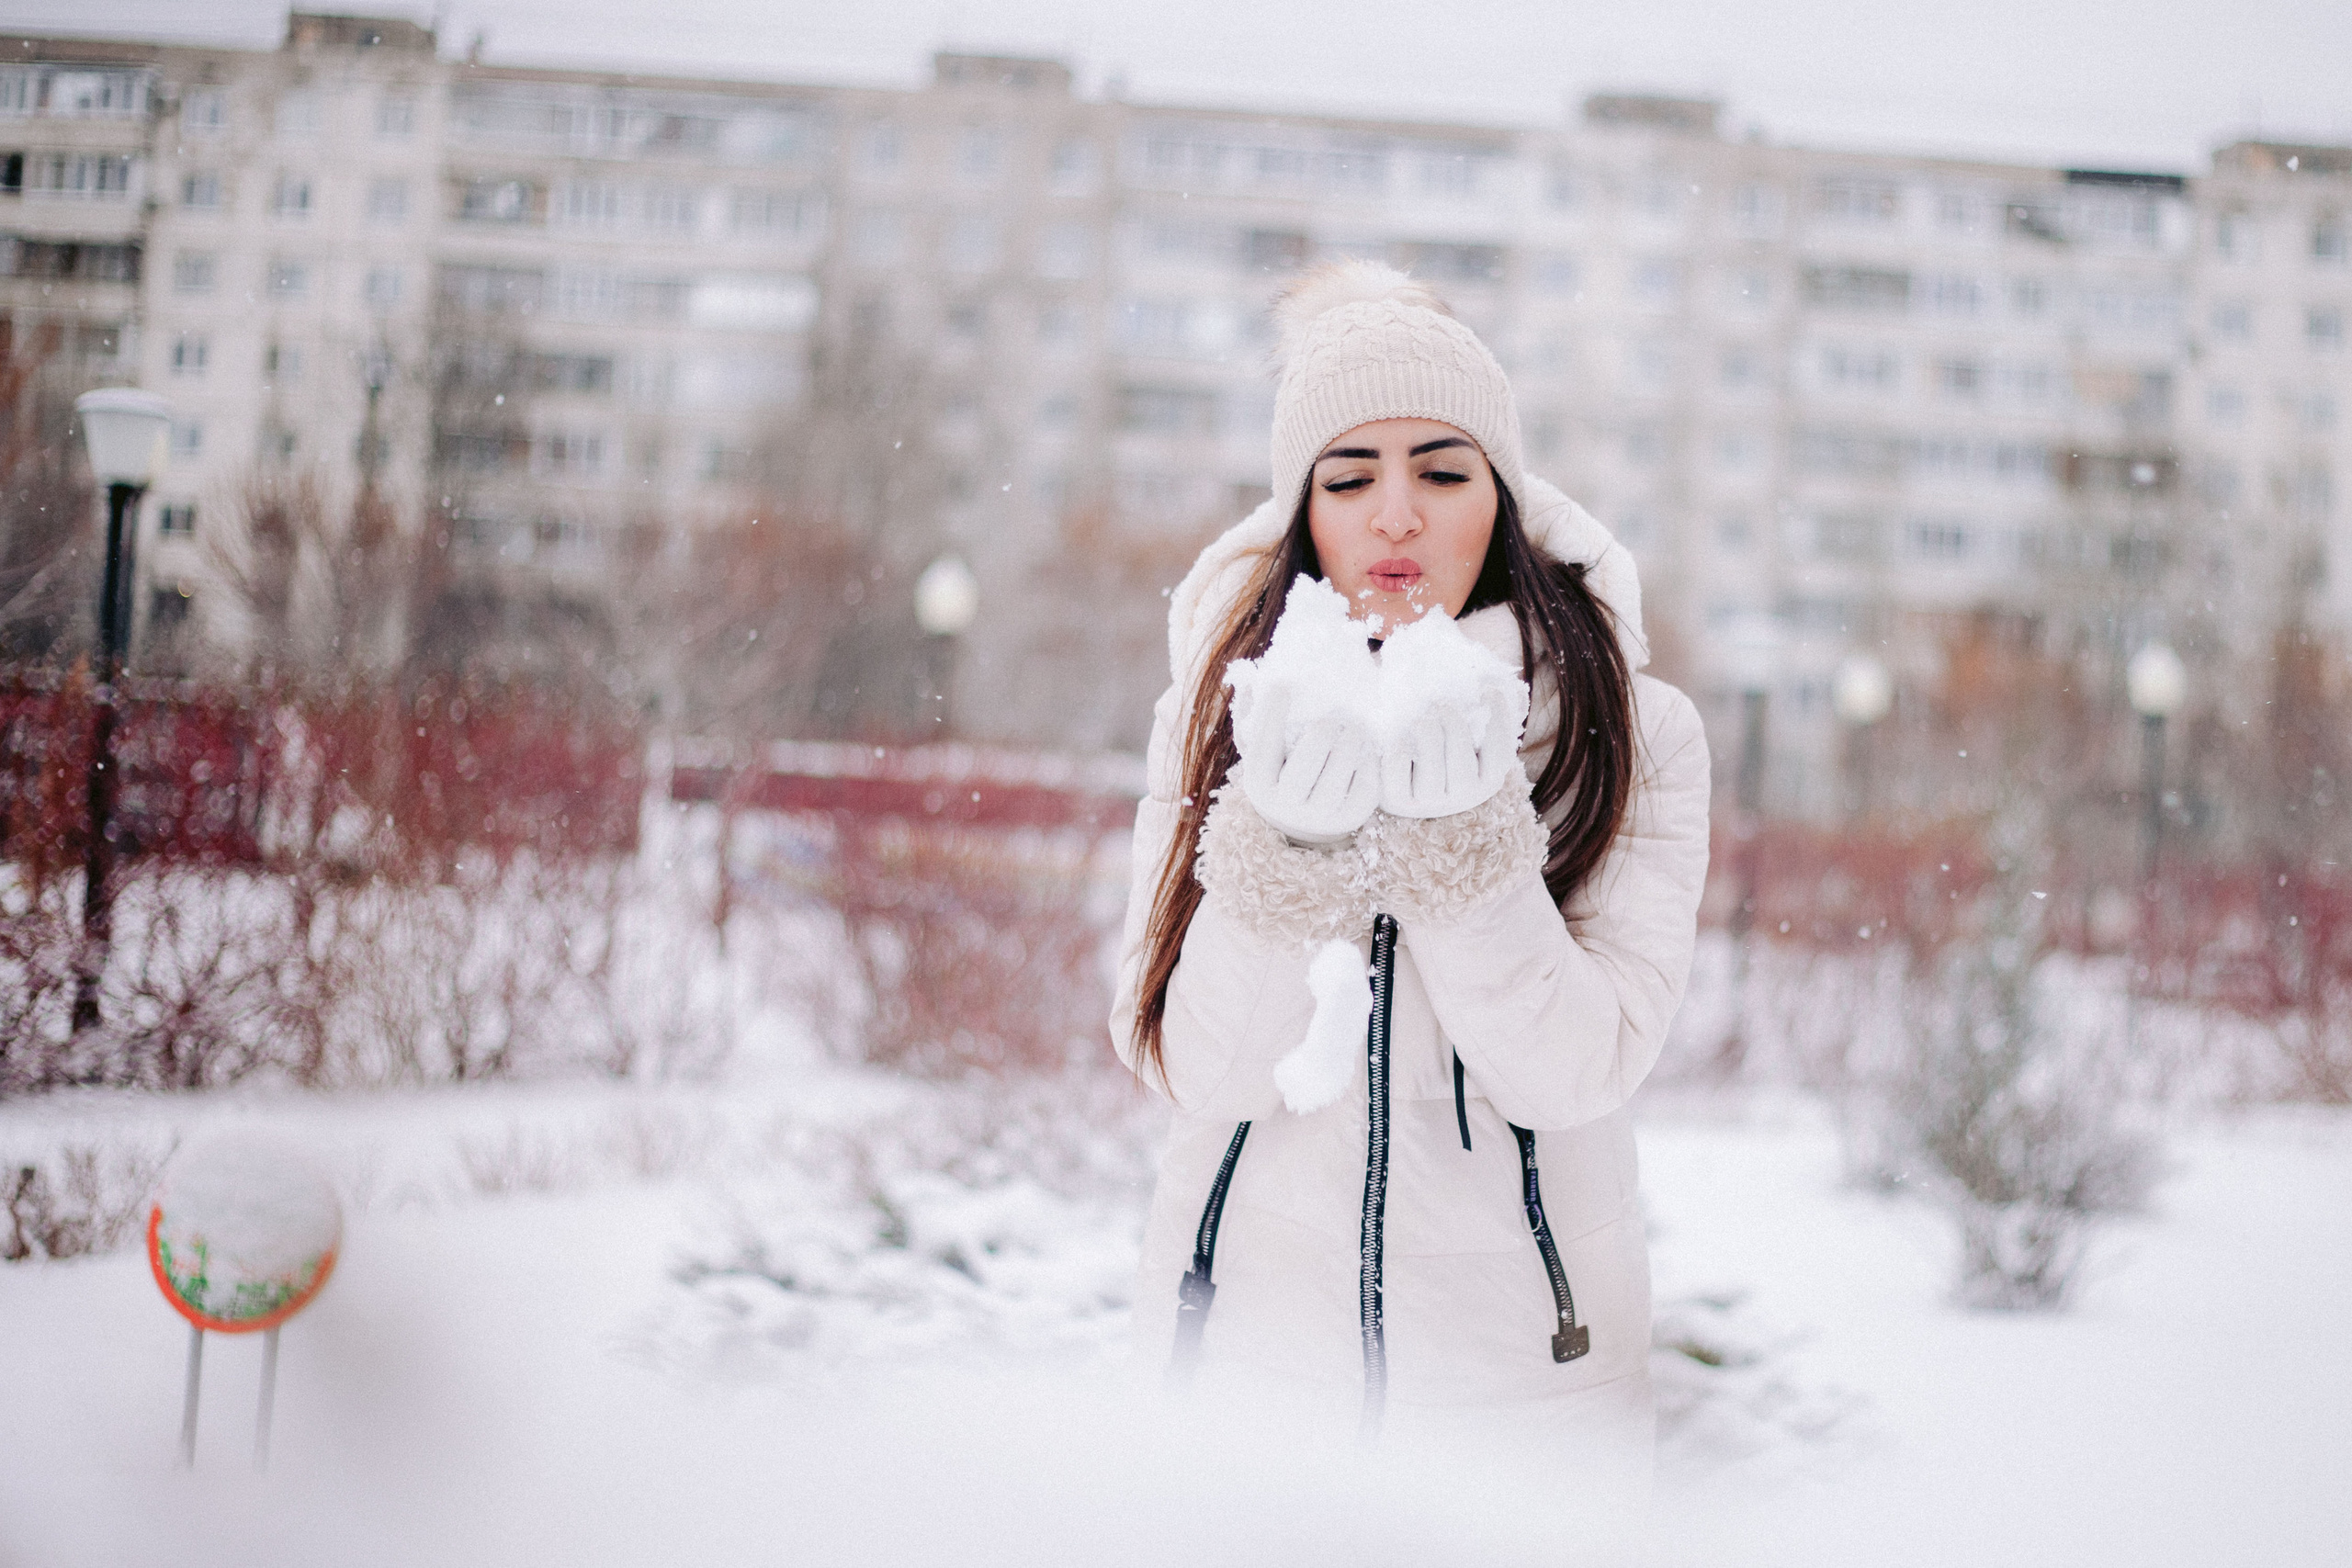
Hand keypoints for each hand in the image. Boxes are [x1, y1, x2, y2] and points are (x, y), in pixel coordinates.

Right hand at [1235, 680, 1381, 845]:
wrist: (1305, 818)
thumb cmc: (1281, 767)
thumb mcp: (1261, 747)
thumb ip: (1251, 715)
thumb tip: (1251, 680)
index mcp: (1260, 784)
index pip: (1264, 746)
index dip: (1271, 714)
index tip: (1282, 683)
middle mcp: (1286, 806)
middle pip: (1304, 767)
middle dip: (1320, 736)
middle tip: (1332, 715)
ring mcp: (1318, 816)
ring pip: (1336, 779)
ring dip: (1349, 747)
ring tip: (1357, 726)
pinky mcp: (1350, 818)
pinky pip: (1362, 788)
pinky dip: (1368, 764)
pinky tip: (1369, 746)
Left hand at [1380, 697, 1519, 819]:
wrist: (1399, 772)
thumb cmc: (1443, 742)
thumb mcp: (1468, 731)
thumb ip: (1486, 712)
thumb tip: (1503, 682)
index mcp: (1486, 780)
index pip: (1499, 754)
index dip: (1498, 721)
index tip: (1488, 690)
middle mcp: (1461, 797)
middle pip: (1461, 762)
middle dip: (1453, 726)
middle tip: (1442, 703)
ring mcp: (1428, 802)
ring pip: (1430, 767)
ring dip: (1426, 734)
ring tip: (1421, 715)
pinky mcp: (1396, 800)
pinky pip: (1397, 770)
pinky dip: (1398, 747)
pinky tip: (1397, 731)